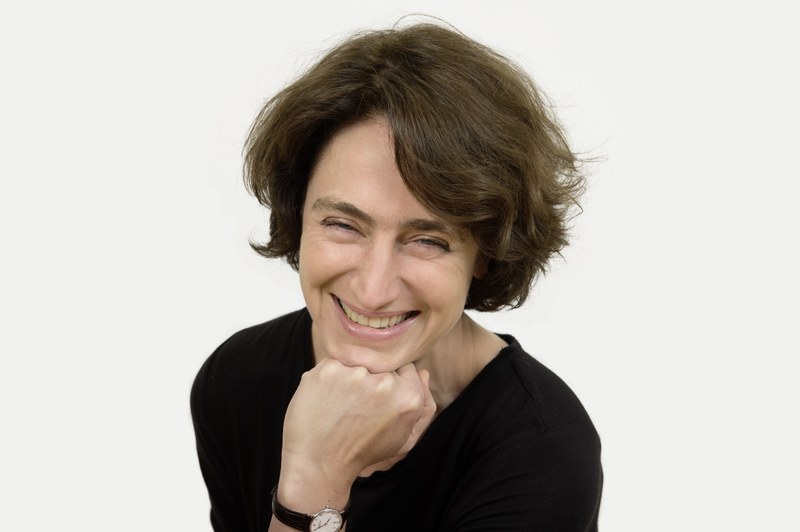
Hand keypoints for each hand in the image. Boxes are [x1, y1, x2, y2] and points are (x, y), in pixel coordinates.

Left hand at [279, 359, 436, 498]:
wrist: (319, 463)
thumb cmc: (363, 451)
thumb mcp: (403, 439)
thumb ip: (422, 406)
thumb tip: (422, 372)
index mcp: (409, 397)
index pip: (405, 368)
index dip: (390, 382)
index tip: (377, 399)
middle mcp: (385, 383)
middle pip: (381, 365)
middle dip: (371, 380)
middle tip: (356, 407)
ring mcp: (356, 374)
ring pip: (357, 363)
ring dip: (349, 379)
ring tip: (340, 406)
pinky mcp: (328, 370)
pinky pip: (334, 364)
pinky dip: (329, 379)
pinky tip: (326, 400)